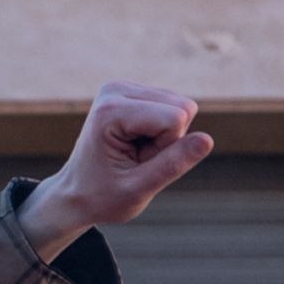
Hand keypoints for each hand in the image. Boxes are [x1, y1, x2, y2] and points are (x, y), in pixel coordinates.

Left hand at [17, 83, 214, 257]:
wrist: (75, 194)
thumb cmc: (102, 197)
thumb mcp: (138, 190)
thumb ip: (173, 164)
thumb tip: (208, 140)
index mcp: (111, 110)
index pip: (175, 119)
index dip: (165, 149)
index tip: (135, 163)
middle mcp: (116, 89)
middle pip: (182, 108)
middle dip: (167, 141)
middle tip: (135, 159)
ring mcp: (124, 86)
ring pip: (182, 107)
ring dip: (165, 137)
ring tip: (133, 152)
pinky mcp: (134, 91)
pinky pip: (175, 108)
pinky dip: (161, 131)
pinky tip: (135, 143)